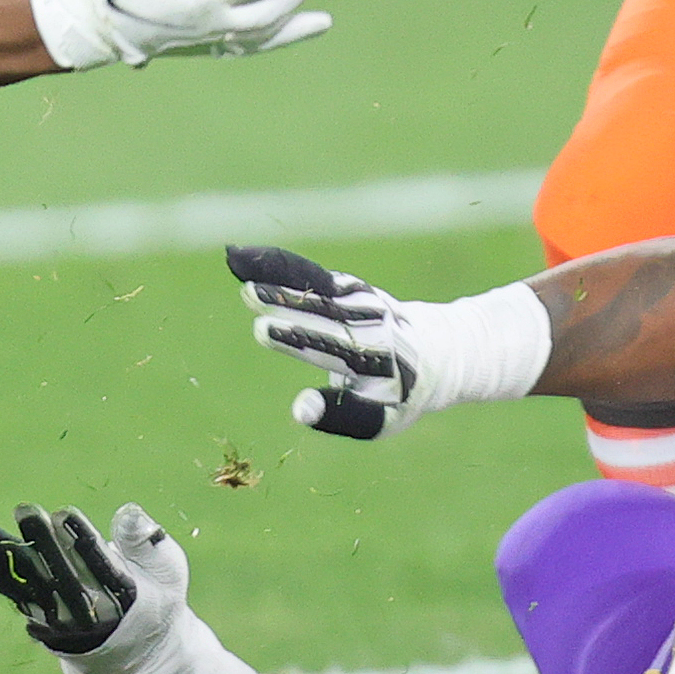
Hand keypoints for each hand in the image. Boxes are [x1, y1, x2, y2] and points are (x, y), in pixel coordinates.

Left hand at [0, 500, 191, 673]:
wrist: (135, 656)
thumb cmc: (155, 600)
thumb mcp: (168, 571)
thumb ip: (148, 542)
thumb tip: (127, 511)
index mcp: (125, 600)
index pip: (100, 566)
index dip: (81, 540)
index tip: (64, 515)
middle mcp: (87, 614)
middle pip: (58, 575)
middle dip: (40, 543)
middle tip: (27, 511)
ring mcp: (58, 619)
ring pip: (27, 584)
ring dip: (1, 556)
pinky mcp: (37, 616)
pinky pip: (10, 590)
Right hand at [229, 245, 445, 439]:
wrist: (434, 352)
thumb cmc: (398, 394)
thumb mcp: (380, 417)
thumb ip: (341, 416)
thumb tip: (300, 412)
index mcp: (380, 362)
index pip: (338, 356)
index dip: (301, 343)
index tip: (269, 341)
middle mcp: (371, 327)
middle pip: (324, 318)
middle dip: (290, 310)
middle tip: (253, 303)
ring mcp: (360, 302)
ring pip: (315, 291)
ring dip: (280, 283)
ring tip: (242, 277)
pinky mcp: (347, 286)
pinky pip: (307, 273)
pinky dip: (276, 265)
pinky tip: (241, 257)